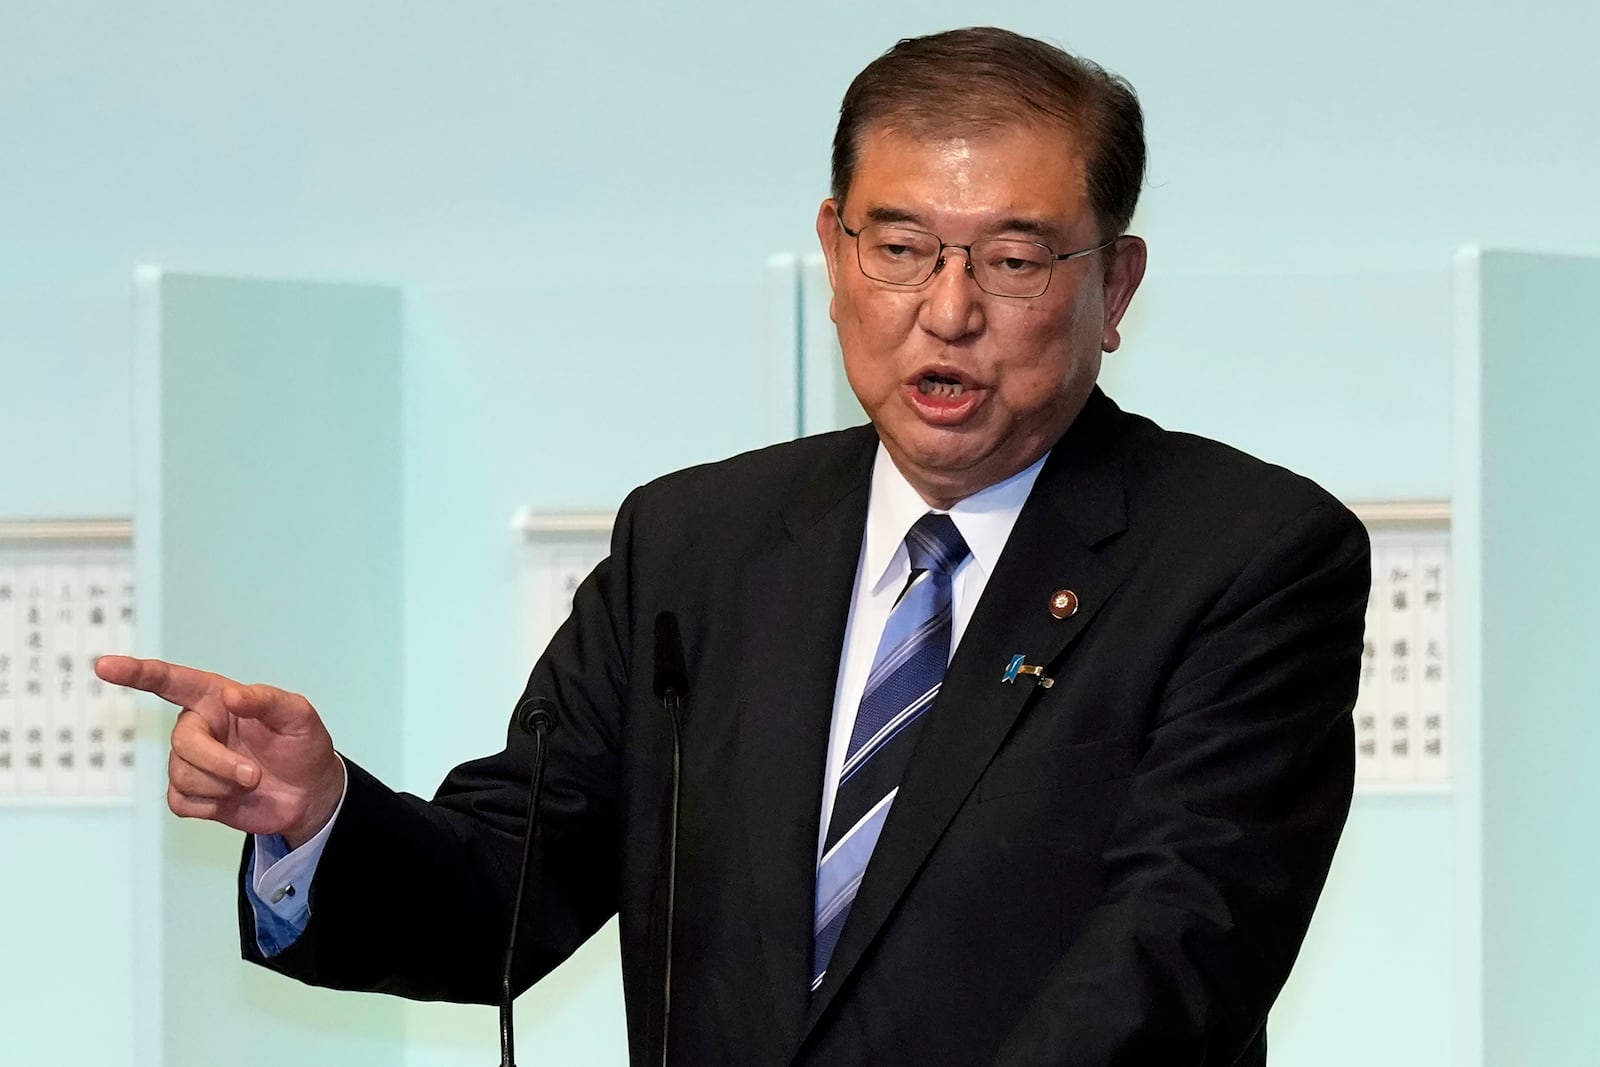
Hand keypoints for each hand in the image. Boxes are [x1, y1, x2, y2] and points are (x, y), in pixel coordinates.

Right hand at [95, 655, 343, 848]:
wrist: (310, 794)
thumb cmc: (302, 746)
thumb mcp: (299, 716)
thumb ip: (268, 700)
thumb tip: (232, 696)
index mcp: (216, 699)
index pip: (170, 681)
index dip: (137, 673)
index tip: (105, 666)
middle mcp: (198, 727)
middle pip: (182, 743)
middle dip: (217, 762)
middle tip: (254, 775)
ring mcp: (191, 762)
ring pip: (181, 775)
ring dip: (221, 785)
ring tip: (251, 782)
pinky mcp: (191, 795)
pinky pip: (180, 801)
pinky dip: (211, 805)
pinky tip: (232, 799)